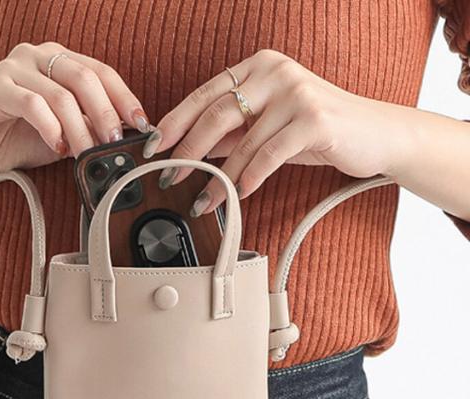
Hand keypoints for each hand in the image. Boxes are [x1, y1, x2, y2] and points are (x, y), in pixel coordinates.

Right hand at [0, 42, 150, 181]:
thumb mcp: (64, 136)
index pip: (101, 72)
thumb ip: (89, 129)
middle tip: (115, 143)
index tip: (142, 125)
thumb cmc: (15, 140)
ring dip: (80, 129)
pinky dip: (51, 129)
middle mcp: (36, 56)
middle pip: (85, 77)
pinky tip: (58, 148)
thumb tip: (126, 135)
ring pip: (61, 94)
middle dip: (106, 114)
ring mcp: (13, 68)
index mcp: (57, 61)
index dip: (125, 98)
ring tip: (86, 154)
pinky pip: (32, 104)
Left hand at [143, 49, 411, 215]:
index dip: (175, 121)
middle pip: (216, 114)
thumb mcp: (269, 129)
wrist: (375, 135)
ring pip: (242, 140)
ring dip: (218, 177)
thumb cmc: (317, 132)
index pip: (205, 94)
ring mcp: (296, 92)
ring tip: (202, 201)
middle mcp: (275, 72)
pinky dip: (249, 177)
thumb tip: (191, 150)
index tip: (152, 146)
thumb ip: (234, 134)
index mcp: (258, 67)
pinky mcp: (314, 119)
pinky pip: (269, 154)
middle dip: (187, 150)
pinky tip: (238, 195)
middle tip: (169, 177)